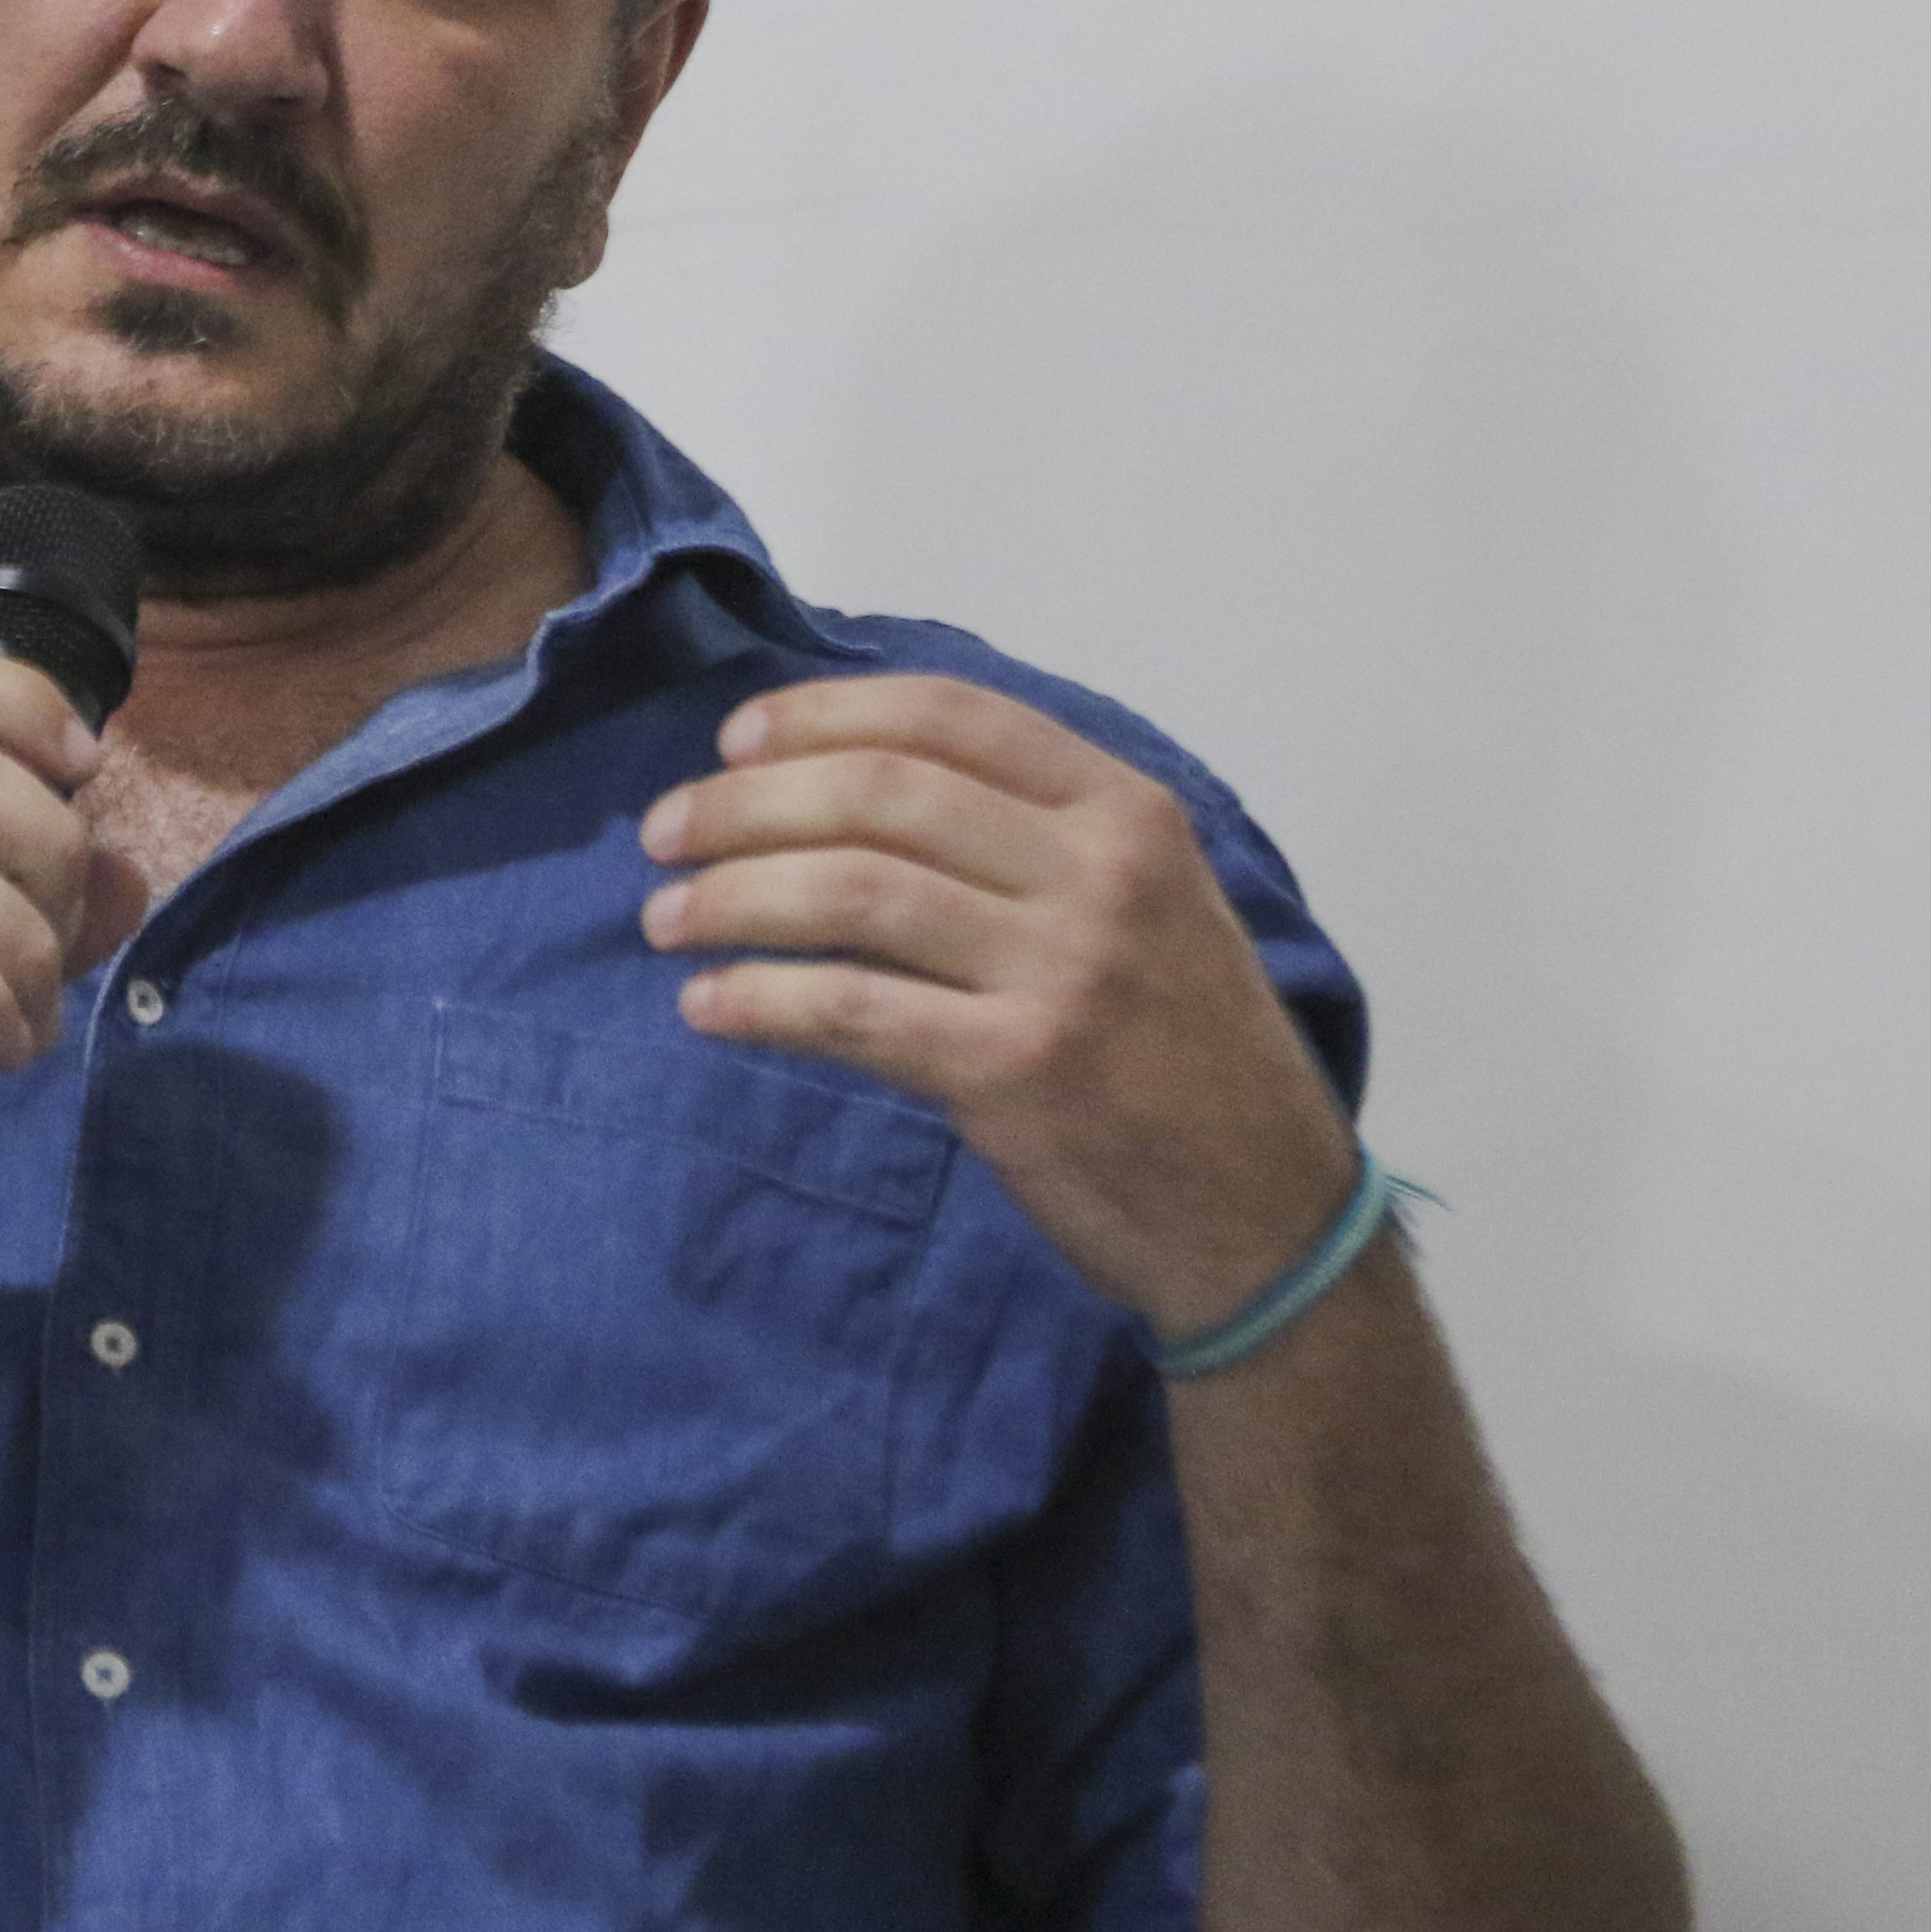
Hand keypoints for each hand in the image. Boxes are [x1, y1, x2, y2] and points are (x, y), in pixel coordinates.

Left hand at [639, 674, 1359, 1342]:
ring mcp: (1059, 972)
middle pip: (880, 791)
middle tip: (666, 833)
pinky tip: (706, 1005)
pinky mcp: (1013, 1071)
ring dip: (731, 895)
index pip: (949, 716)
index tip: (736, 740)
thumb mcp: (1152, 907)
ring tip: (664, 919)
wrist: (1266, 1216)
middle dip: (745, 802)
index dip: (822, 715)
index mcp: (1127, 813)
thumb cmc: (1188, 1057)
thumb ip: (1036, 840)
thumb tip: (850, 788)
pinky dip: (757, 998)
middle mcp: (1098, 874)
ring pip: (851, 888)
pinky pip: (848, 1009)